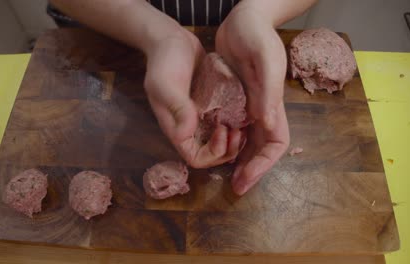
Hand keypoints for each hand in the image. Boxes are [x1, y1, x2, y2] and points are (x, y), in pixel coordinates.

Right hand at [144, 29, 242, 167]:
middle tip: (240, 132)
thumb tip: (188, 131)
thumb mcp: (165, 84)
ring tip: (244, 124)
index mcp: (177, 128)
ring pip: (221, 139)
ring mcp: (201, 116)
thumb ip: (178, 108)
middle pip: (211, 154)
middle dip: (228, 149)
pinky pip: (225, 120)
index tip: (224, 132)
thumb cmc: (164, 62)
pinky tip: (245, 111)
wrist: (170, 40)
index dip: (212, 154)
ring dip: (234, 138)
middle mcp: (190, 126)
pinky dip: (236, 121)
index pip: (195, 157)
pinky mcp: (211, 103)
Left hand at [216, 3, 289, 194]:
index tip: (245, 179)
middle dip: (250, 169)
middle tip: (234, 186)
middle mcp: (262, 109)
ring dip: (238, 159)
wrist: (243, 18)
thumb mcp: (264, 60)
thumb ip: (268, 91)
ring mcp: (248, 104)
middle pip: (261, 148)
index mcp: (272, 104)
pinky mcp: (233, 97)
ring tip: (225, 174)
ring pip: (247, 140)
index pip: (275, 143)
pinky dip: (227, 140)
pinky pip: (233, 126)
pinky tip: (215, 147)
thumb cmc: (257, 36)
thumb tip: (266, 124)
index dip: (263, 165)